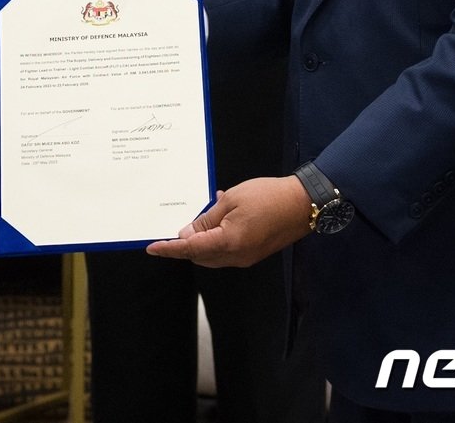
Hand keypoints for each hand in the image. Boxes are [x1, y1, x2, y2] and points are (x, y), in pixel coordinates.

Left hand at [146, 176, 312, 266]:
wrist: (303, 203)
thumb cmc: (267, 196)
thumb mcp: (230, 200)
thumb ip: (207, 219)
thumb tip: (188, 234)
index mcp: (229, 242)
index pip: (190, 249)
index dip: (170, 249)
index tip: (152, 248)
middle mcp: (236, 257)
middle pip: (200, 256)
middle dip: (185, 244)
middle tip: (178, 225)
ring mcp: (246, 258)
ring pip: (212, 256)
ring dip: (201, 242)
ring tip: (200, 218)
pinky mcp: (253, 253)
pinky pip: (226, 251)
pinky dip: (215, 239)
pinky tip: (217, 219)